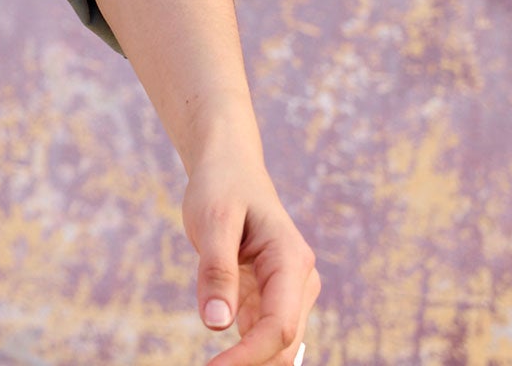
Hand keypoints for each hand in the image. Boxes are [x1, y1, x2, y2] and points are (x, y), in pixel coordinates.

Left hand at [183, 135, 319, 365]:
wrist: (229, 166)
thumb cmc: (221, 186)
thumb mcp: (213, 219)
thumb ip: (216, 271)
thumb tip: (217, 325)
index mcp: (291, 260)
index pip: (278, 327)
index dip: (248, 357)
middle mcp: (298, 281)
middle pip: (281, 343)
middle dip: (250, 364)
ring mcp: (287, 291)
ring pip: (274, 344)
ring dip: (249, 362)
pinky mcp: (269, 296)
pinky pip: (260, 334)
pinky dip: (244, 352)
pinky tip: (221, 363)